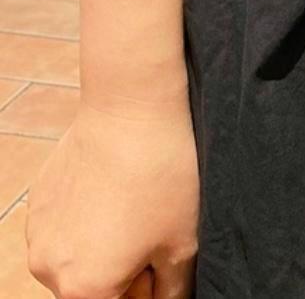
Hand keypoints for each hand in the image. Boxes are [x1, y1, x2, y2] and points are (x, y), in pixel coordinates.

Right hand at [25, 94, 198, 298]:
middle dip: (124, 271)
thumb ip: (171, 291)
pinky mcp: (37, 200)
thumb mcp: (183, 244)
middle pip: (92, 289)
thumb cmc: (163, 177)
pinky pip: (64, 225)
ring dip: (104, 244)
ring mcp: (36, 234)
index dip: (145, 289)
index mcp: (84, 291)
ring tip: (137, 203)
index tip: (160, 263)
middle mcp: (48, 270)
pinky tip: (117, 186)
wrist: (131, 110)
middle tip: (155, 229)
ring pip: (77, 256)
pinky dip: (88, 217)